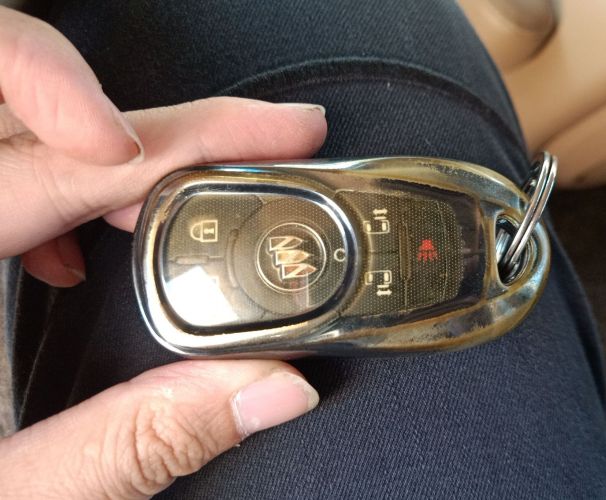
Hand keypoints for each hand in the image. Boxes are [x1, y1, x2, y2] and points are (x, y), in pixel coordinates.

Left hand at [0, 7, 325, 497]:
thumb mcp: (12, 493)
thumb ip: (136, 441)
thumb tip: (267, 390)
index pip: (69, 161)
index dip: (180, 135)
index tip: (268, 133)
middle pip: (31, 111)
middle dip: (161, 125)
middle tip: (257, 142)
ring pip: (11, 126)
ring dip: (111, 147)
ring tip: (188, 192)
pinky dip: (56, 181)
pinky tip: (78, 249)